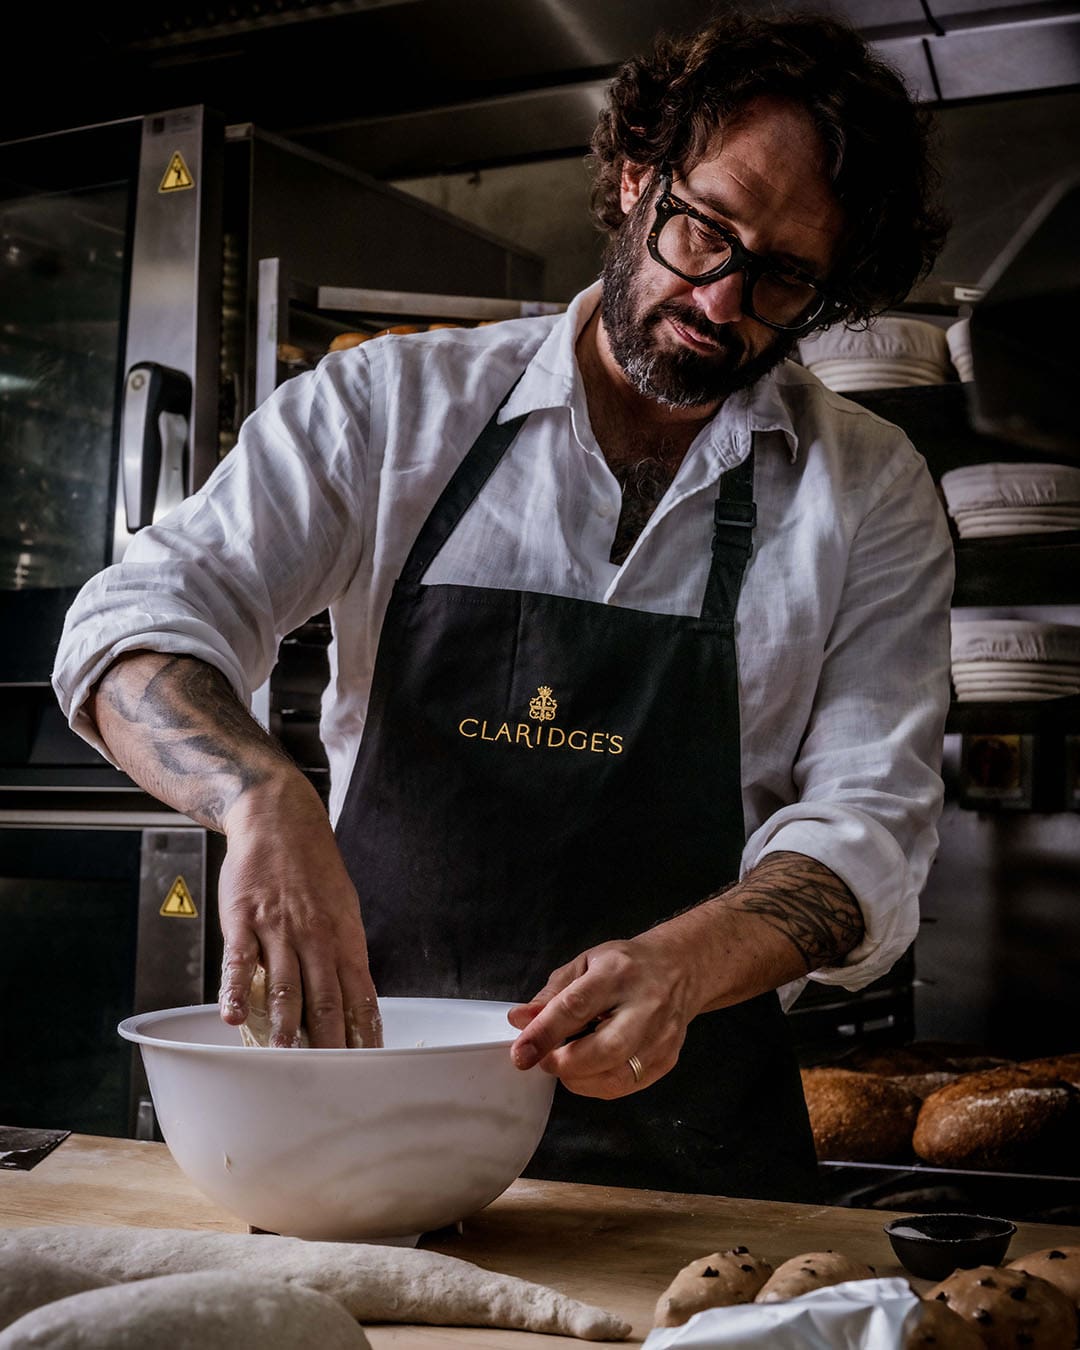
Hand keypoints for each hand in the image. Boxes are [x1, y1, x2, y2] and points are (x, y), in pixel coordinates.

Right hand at [216, 776, 381, 1048]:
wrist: (281, 821)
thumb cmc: (314, 871)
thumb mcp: (343, 911)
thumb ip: (345, 956)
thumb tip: (355, 1003)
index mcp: (345, 938)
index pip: (360, 995)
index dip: (365, 1033)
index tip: (370, 1067)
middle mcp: (316, 937)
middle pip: (325, 998)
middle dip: (330, 1043)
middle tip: (331, 1079)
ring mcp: (280, 928)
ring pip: (284, 983)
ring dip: (285, 1024)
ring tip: (286, 1058)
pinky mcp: (244, 919)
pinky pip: (239, 960)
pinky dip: (235, 991)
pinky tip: (233, 1017)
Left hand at [506, 932, 702, 1098]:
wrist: (680, 969)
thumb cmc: (627, 965)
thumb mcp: (585, 964)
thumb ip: (552, 994)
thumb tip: (521, 1020)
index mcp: (617, 973)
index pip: (576, 1007)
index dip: (544, 1034)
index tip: (521, 1053)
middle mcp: (644, 1005)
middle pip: (603, 1049)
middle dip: (565, 1064)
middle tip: (544, 1060)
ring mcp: (660, 1035)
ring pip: (617, 1075)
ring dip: (580, 1079)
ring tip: (565, 1064)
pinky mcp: (667, 1058)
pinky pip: (628, 1085)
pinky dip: (599, 1085)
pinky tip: (589, 1071)